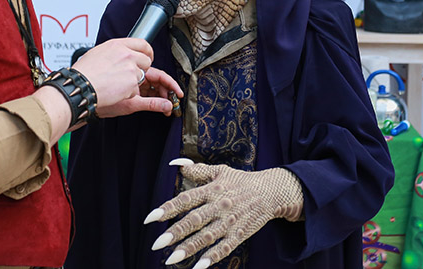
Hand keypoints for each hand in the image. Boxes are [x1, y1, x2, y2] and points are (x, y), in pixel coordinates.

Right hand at [72, 38, 181, 116]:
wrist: (79, 87)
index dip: (147, 52)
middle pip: (147, 59)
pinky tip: (116, 92)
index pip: (142, 43)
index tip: (147, 56)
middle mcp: (126, 54)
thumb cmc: (82, 74)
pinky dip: (129, 93)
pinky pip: (136, 89)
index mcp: (117, 44)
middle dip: (142, 69)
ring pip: (142, 75)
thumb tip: (117, 54)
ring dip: (134, 82)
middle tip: (131, 76)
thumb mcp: (96, 54)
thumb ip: (112, 53)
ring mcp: (131, 68)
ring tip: (116, 85)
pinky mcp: (132, 83)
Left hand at [144, 159, 303, 268]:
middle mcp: (219, 206)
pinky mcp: (240, 234)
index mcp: (212, 189)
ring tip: (171, 259)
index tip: (150, 218)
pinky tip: (198, 267)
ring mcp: (230, 222)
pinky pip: (225, 248)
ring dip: (189, 248)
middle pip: (195, 220)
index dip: (168, 208)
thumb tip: (176, 164)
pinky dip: (212, 257)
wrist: (271, 191)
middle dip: (176, 232)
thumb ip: (197, 169)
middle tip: (157, 243)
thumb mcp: (220, 170)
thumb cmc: (241, 181)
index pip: (186, 199)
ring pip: (207, 237)